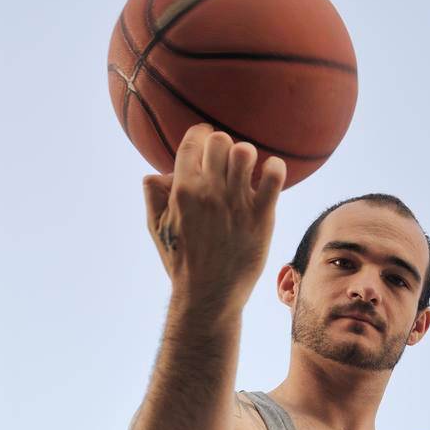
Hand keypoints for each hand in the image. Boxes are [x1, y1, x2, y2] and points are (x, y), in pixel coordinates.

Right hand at [142, 123, 286, 310]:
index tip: (208, 144)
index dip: (202, 136)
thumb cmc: (182, 261)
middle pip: (220, 140)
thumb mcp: (157, 228)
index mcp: (182, 189)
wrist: (209, 294)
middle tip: (227, 163)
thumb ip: (154, 196)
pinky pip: (274, 176)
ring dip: (247, 156)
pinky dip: (275, 168)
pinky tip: (270, 175)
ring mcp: (236, 202)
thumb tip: (157, 173)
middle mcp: (209, 191)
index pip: (194, 141)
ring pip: (245, 151)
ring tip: (247, 171)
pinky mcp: (261, 216)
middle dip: (224, 146)